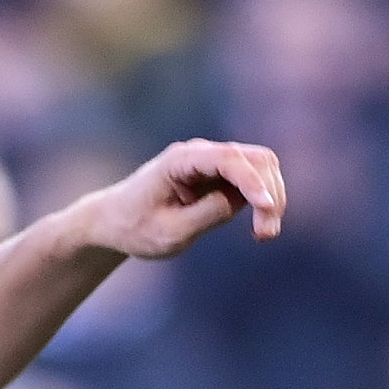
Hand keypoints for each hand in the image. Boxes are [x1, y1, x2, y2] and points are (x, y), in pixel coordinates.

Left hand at [70, 140, 286, 261]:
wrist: (117, 221)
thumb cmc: (136, 227)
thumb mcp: (168, 233)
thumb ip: (204, 215)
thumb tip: (238, 200)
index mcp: (180, 161)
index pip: (227, 159)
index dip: (251, 182)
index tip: (265, 208)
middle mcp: (200, 154)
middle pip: (254, 158)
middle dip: (269, 192)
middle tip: (265, 235)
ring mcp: (213, 162)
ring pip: (261, 166)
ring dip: (272, 196)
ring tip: (264, 234)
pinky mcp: (221, 176)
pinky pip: (254, 180)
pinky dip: (264, 200)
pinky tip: (260, 227)